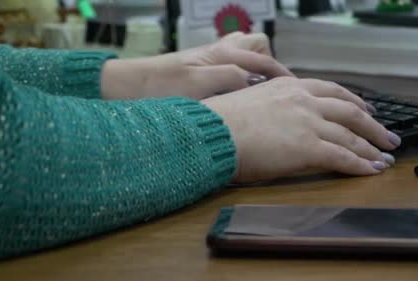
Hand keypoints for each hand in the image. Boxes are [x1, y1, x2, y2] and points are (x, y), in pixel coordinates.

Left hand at [101, 32, 292, 99]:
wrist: (124, 89)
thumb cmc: (157, 88)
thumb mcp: (197, 86)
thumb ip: (228, 78)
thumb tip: (254, 81)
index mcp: (220, 54)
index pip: (263, 60)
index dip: (281, 76)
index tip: (293, 92)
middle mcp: (217, 52)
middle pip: (255, 46)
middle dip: (268, 64)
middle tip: (271, 89)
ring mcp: (207, 61)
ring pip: (242, 55)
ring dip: (252, 69)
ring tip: (255, 93)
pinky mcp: (198, 72)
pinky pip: (229, 67)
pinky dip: (237, 77)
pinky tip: (232, 97)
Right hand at [201, 77, 400, 182]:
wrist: (212, 133)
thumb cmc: (220, 122)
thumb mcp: (252, 101)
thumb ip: (274, 106)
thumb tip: (279, 118)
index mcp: (290, 86)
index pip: (332, 91)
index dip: (354, 102)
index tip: (366, 109)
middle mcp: (304, 101)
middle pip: (351, 112)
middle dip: (373, 126)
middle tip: (387, 137)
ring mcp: (308, 123)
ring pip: (351, 136)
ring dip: (372, 149)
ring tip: (385, 158)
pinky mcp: (308, 147)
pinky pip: (342, 157)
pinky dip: (360, 165)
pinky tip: (371, 171)